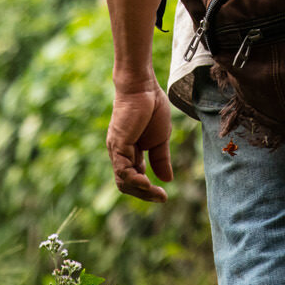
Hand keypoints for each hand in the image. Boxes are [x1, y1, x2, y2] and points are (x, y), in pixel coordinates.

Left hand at [107, 82, 173, 203]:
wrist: (143, 87)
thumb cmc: (151, 107)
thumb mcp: (161, 139)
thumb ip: (160, 159)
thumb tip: (166, 179)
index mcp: (130, 153)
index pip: (134, 180)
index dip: (148, 191)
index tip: (164, 196)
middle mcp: (120, 154)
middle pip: (127, 185)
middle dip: (144, 195)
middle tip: (161, 198)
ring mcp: (117, 150)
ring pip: (123, 181)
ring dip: (140, 191)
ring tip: (157, 193)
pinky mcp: (117, 144)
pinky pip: (122, 170)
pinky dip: (134, 180)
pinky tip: (147, 183)